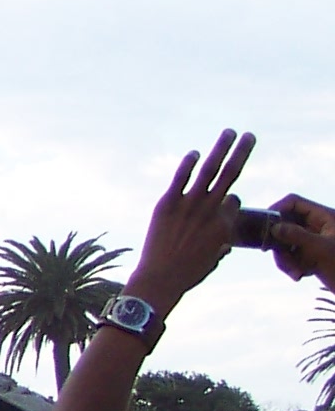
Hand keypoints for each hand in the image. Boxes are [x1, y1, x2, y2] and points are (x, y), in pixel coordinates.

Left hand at [126, 132, 254, 308]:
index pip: (233, 199)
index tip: (221, 206)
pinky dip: (188, 164)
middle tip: (250, 135)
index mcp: (226, 225)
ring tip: (229, 132)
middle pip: (231, 174)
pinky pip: (180, 178)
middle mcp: (211, 211)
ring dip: (221, 148)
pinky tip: (195, 153)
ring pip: (210, 170)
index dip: (229, 200)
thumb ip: (222, 241)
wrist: (160, 277)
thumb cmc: (189, 272)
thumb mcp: (214, 257)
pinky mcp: (167, 203)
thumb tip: (226, 234)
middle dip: (241, 152)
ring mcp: (189, 205)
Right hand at [272, 195, 334, 290]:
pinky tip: (300, 275)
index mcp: (325, 217)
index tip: (266, 225)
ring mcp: (313, 241)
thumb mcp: (321, 249)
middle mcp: (318, 226)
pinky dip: (291, 265)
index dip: (278, 209)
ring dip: (285, 259)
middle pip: (285, 224)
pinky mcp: (310, 255)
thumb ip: (297, 235)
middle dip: (280, 243)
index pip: (295, 203)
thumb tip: (274, 228)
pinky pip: (290, 255)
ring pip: (285, 242)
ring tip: (295, 273)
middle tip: (277, 256)